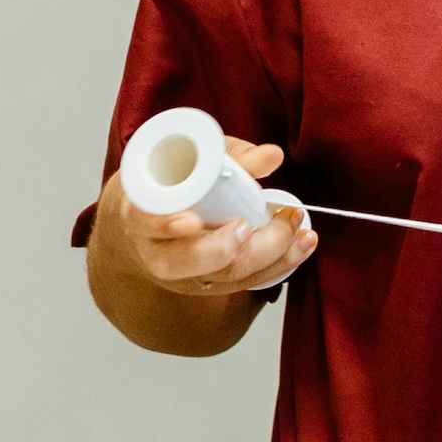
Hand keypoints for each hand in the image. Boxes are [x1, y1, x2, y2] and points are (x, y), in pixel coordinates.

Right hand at [107, 136, 316, 296]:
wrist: (144, 217)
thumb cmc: (170, 181)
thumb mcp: (193, 158)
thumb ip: (232, 156)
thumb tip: (272, 156)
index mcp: (139, 213)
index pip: (143, 223)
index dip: (165, 226)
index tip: (191, 221)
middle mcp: (154, 251)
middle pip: (183, 262)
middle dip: (223, 248)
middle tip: (252, 224)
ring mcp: (183, 274)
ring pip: (219, 279)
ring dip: (266, 257)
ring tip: (297, 232)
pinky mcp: (209, 284)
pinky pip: (243, 283)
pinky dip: (277, 265)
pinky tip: (302, 245)